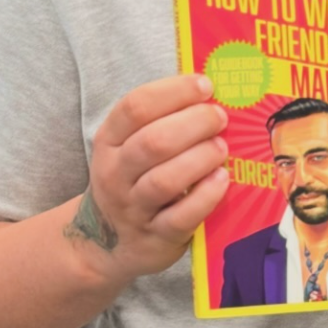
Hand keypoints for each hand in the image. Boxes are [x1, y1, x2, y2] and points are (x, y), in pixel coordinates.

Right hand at [66, 75, 229, 286]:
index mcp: (111, 141)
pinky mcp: (156, 236)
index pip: (135, 107)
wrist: (106, 243)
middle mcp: (117, 173)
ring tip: (222, 147)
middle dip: (194, 124)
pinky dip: (205, 196)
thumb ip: (163, 119)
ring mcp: (134, 207)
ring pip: (164, 180)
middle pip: (153, 142)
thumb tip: (212, 89)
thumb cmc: (135, 180)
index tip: (205, 85)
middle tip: (220, 117)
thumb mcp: (132, 147)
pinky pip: (181, 216)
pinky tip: (221, 179)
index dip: (174, 92)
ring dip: (200, 158)